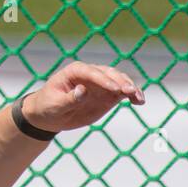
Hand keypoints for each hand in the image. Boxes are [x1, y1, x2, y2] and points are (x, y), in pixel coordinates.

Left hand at [23, 61, 144, 133]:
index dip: (104, 80)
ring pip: (119, 81)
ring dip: (130, 87)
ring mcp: (101, 84)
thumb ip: (70, 98)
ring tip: (138, 98)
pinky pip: (123, 93)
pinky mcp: (107, 95)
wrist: (49, 115)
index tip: (115, 89)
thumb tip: (83, 90)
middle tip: (129, 92)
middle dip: (120, 82)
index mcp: (75, 71)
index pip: (92, 72)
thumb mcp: (55, 104)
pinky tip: (139, 101)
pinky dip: (132, 95)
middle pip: (109, 74)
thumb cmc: (48, 106)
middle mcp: (90, 74)